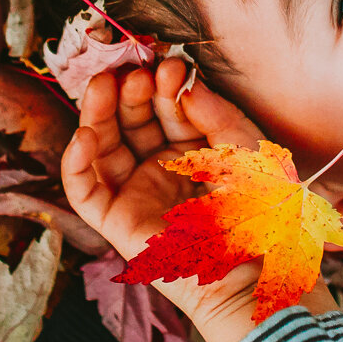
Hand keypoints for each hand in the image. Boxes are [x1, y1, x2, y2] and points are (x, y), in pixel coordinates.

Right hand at [61, 58, 342, 341]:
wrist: (261, 275)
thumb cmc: (266, 219)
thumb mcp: (251, 154)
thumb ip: (218, 116)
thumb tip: (183, 83)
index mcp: (197, 151)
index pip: (168, 108)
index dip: (166, 85)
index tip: (171, 66)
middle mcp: (163, 168)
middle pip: (132, 119)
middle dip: (132, 92)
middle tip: (137, 71)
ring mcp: (138, 194)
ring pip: (103, 145)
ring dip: (99, 112)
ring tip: (104, 85)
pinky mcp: (118, 223)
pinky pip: (85, 191)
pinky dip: (76, 163)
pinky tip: (85, 135)